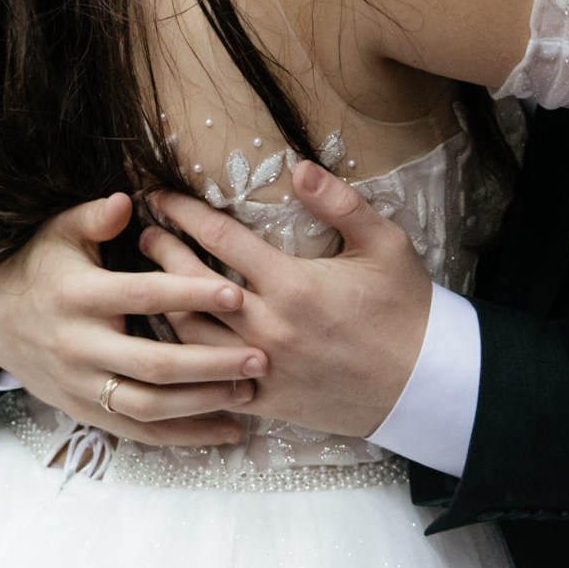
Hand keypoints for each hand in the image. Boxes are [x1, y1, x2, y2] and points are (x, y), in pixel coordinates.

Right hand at [0, 191, 263, 445]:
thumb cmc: (42, 268)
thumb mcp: (58, 233)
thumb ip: (94, 217)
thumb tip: (126, 200)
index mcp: (78, 296)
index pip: (142, 297)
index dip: (189, 294)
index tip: (236, 294)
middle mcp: (78, 345)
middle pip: (153, 363)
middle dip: (210, 364)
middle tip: (259, 357)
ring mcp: (81, 385)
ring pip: (148, 405)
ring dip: (202, 403)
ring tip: (248, 393)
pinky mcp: (86, 412)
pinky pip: (139, 431)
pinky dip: (184, 436)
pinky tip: (226, 430)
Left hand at [138, 161, 433, 439]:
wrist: (426, 384)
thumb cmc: (407, 309)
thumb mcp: (385, 245)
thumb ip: (340, 203)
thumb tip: (298, 167)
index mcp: (293, 284)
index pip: (220, 239)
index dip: (183, 213)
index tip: (159, 196)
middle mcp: (269, 327)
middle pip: (192, 285)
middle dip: (161, 254)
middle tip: (142, 234)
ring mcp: (263, 368)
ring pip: (190, 336)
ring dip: (163, 305)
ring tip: (147, 283)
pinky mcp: (265, 400)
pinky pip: (208, 382)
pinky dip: (184, 358)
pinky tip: (172, 341)